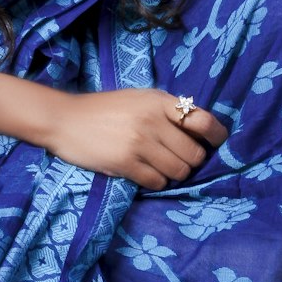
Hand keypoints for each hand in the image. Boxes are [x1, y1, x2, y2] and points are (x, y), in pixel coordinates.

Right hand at [41, 87, 226, 188]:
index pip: (203, 120)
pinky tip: (143, 173)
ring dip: (173, 174)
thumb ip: (166, 109)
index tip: (216, 144)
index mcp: (158, 101)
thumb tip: (200, 129)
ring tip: (159, 167)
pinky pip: (157, 182)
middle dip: (190, 162)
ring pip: (179, 171)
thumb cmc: (104, 109)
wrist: (65, 119)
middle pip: (194, 154)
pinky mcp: (125, 163)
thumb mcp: (138, 98)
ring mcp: (139, 142)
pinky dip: (155, 182)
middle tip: (177, 160)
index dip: (216, 136)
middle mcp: (152, 120)